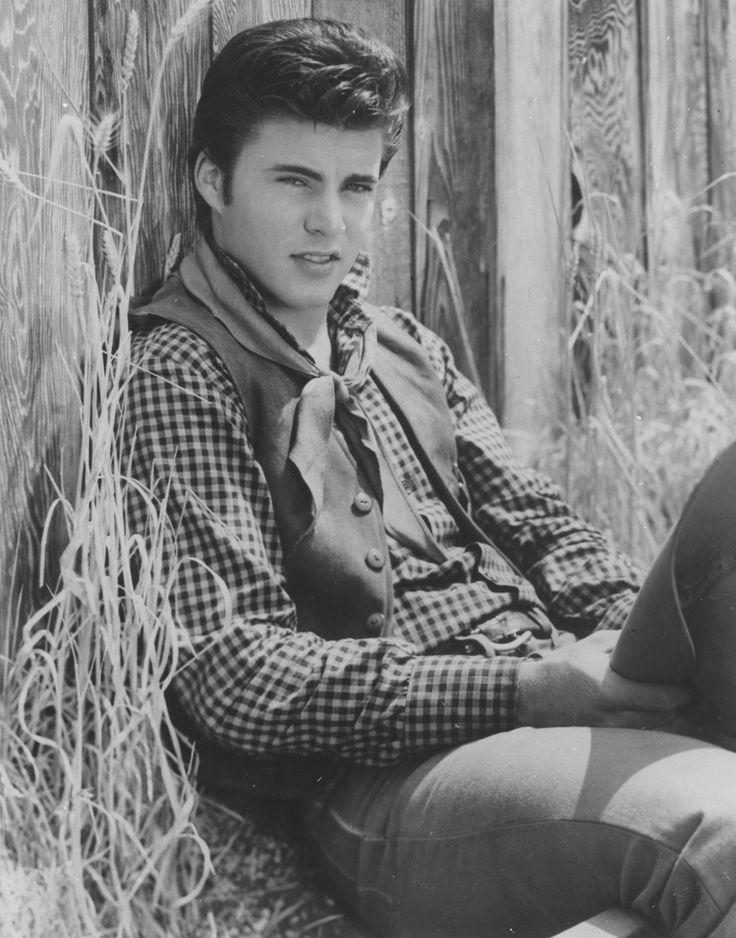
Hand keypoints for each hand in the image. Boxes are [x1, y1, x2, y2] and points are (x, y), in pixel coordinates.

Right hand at [517, 630, 691, 728]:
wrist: (531, 695)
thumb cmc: (561, 666)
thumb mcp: (591, 645)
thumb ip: (623, 641)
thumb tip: (649, 634)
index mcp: (611, 691)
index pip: (662, 699)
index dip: (682, 693)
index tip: (690, 684)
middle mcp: (612, 716)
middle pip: (664, 718)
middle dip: (678, 706)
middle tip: (684, 691)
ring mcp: (608, 732)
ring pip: (652, 729)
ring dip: (664, 716)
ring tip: (668, 701)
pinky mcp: (603, 739)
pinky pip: (635, 734)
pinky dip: (646, 723)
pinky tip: (645, 711)